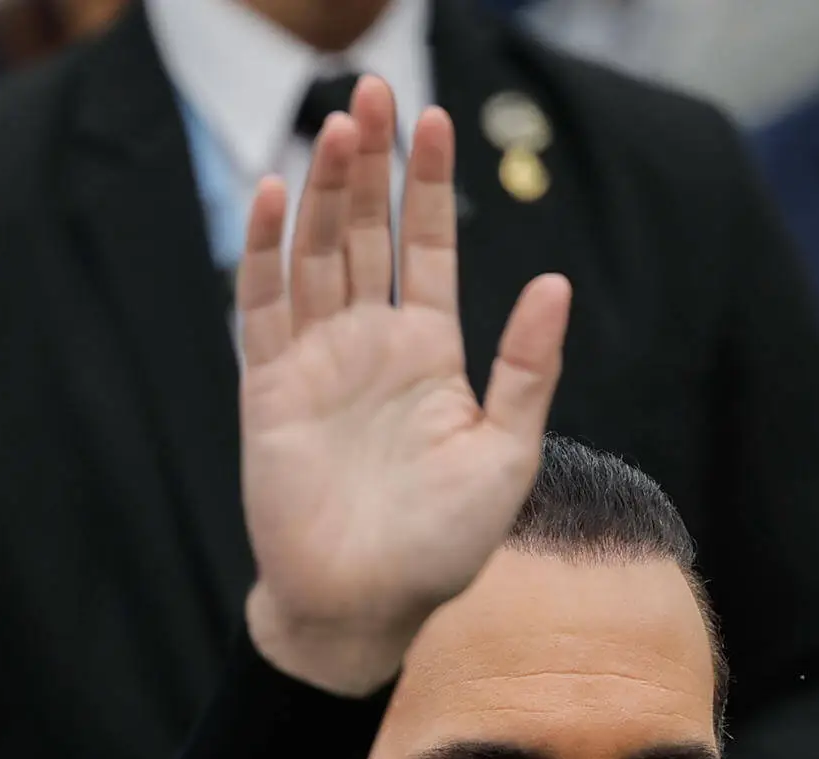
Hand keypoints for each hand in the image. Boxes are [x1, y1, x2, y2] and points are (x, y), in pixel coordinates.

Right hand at [236, 75, 571, 694]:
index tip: (435, 120)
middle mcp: (371, 344)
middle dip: (370, 164)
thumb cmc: (442, 546)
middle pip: (367, 233)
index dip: (429, 185)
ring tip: (332, 128)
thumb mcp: (505, 454)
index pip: (427, 247)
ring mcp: (317, 362)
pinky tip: (276, 198)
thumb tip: (554, 283)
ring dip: (324, 192)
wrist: (363, 607)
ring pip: (317, 256)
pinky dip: (266, 252)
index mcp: (430, 352)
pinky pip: (263, 307)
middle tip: (370, 92)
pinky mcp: (269, 388)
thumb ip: (528, 370)